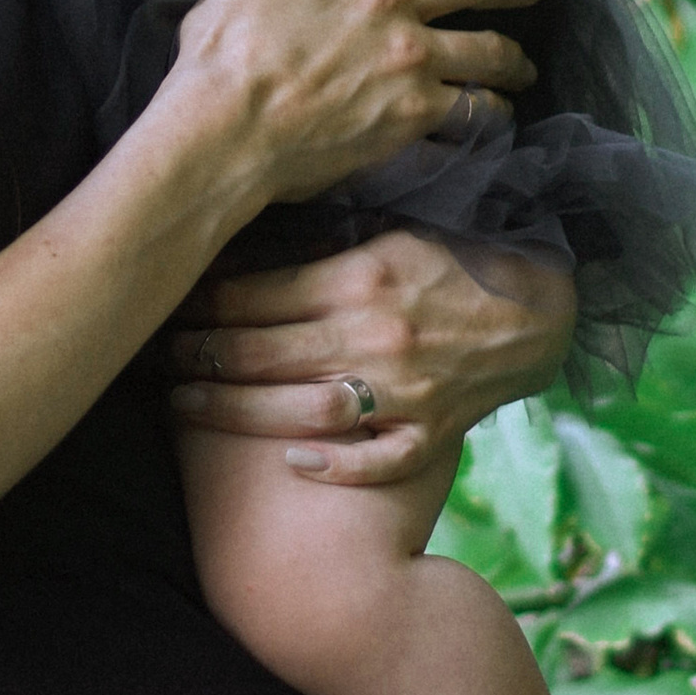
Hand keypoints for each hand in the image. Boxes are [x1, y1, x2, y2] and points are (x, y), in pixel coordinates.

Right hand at [168, 0, 546, 210]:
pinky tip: (470, 144)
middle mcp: (412, 49)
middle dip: (518, 52)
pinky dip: (470, 142)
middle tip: (530, 58)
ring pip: (481, 102)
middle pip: (491, 48)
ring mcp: (409, 105)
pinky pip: (454, 145)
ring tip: (506, 99)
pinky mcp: (396, 151)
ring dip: (501, 98)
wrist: (221, 136)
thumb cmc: (233, 42)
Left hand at [168, 236, 575, 490]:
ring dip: (232, 411)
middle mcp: (377, 336)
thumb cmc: (461, 258)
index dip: (201, 300)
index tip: (165, 303)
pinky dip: (333, 465)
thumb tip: (251, 238)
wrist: (543, 309)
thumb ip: (330, 241)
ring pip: (301, 410)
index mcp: (363, 276)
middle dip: (198, 355)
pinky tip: (289, 462)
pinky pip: (376, 460)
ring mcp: (405, 390)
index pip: (257, 293)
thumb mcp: (396, 228)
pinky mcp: (432, 432)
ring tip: (180, 405)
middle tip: (153, 357)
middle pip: (264, 352)